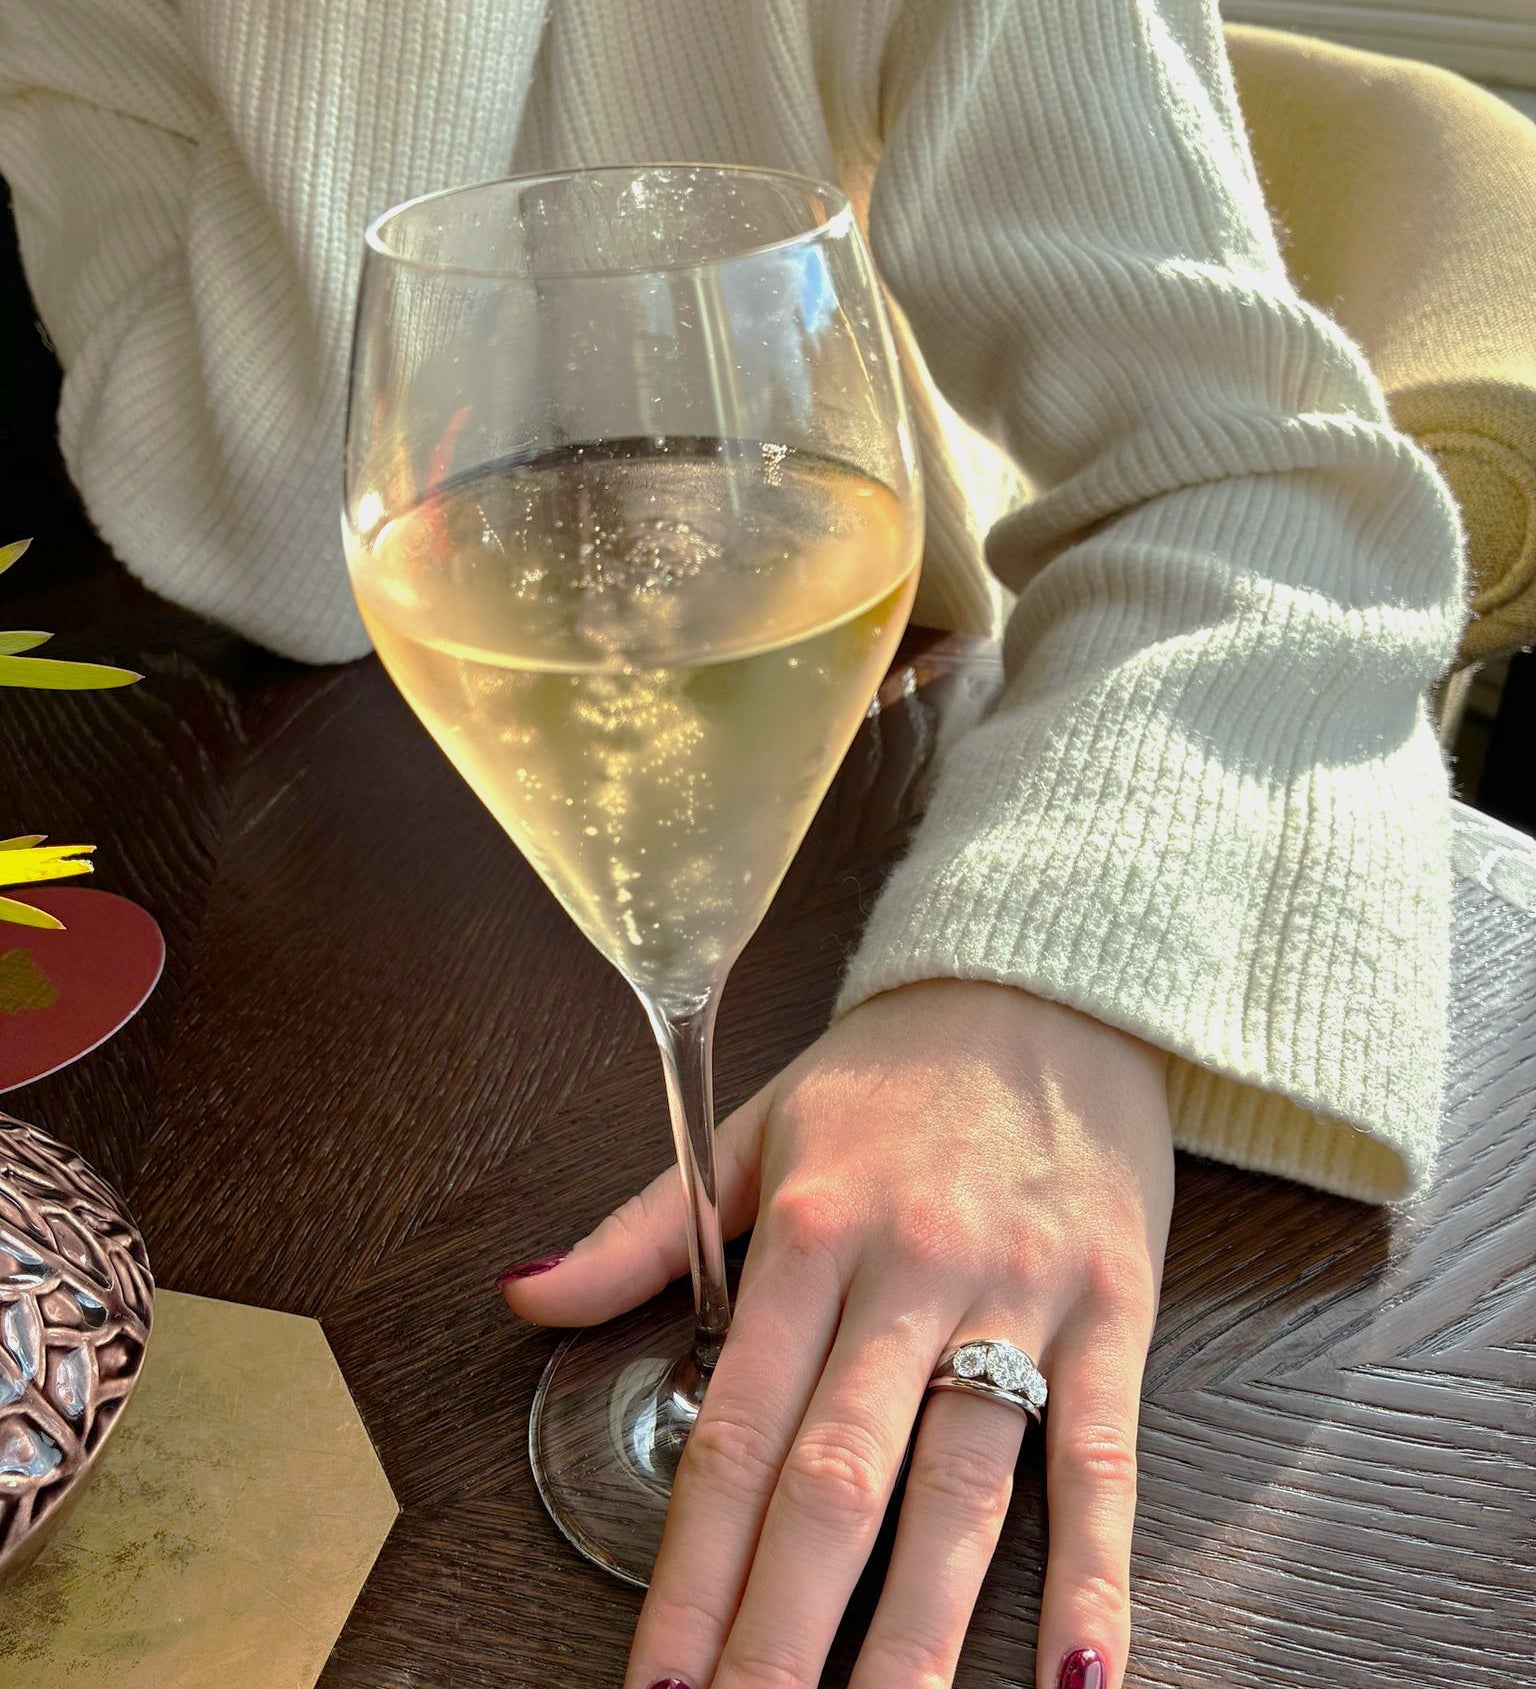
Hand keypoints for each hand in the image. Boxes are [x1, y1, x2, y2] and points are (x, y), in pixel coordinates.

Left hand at [502, 979, 1174, 1688]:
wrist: (1048, 984)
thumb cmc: (891, 1071)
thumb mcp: (752, 1125)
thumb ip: (643, 1227)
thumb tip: (523, 1293)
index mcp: (813, 1227)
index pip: (736, 1428)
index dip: (690, 1569)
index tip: (657, 1683)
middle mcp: (913, 1268)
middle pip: (838, 1481)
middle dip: (781, 1636)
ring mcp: (1020, 1292)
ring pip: (964, 1489)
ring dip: (919, 1641)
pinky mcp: (1115, 1307)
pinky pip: (1105, 1458)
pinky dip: (1093, 1573)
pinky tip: (1074, 1681)